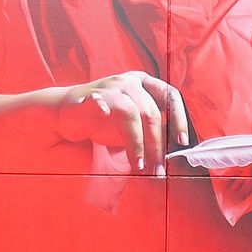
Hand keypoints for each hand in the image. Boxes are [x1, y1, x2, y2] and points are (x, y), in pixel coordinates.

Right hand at [57, 71, 190, 174]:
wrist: (68, 113)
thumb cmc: (105, 121)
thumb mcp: (134, 125)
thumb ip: (150, 133)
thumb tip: (168, 157)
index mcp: (144, 84)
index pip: (170, 95)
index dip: (179, 118)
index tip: (182, 141)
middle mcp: (129, 82)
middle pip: (151, 112)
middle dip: (156, 145)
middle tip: (156, 169)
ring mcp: (109, 87)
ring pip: (131, 112)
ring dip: (136, 143)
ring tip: (137, 164)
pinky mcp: (89, 96)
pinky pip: (98, 100)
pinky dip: (101, 106)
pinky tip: (104, 113)